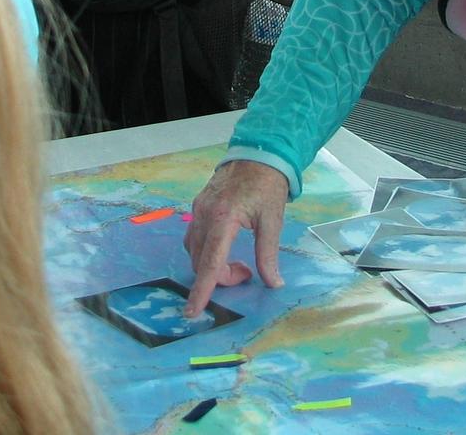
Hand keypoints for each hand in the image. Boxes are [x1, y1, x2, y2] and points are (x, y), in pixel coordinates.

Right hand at [182, 160, 288, 316]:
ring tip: (239, 263)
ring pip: (195, 252)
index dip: (202, 290)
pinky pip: (194, 238)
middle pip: (202, 262)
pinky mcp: (198, 206)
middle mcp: (204, 215)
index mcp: (223, 219)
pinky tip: (224, 248)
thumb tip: (273, 283)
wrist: (257, 154)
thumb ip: (268, 254)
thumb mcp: (272, 221)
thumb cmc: (267, 186)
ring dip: (212, 265)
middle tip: (247, 272)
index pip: (210, 263)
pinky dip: (206, 251)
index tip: (192, 311)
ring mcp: (198, 210)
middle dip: (220, 277)